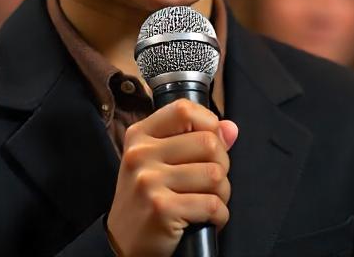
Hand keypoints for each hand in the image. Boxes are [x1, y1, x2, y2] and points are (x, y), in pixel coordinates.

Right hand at [107, 100, 238, 256]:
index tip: (212, 142)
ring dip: (222, 194)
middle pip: (209, 143)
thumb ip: (195, 140)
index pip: (184, 110)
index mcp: (140, 136)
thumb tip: (230, 128)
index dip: (209, 123)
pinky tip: (206, 219)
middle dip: (222, 166)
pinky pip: (213, 205)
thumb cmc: (146, 200)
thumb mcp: (160, 163)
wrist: (123, 244)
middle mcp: (140, 155)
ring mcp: (149, 181)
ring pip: (215, 175)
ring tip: (207, 202)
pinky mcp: (162, 208)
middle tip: (210, 183)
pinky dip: (219, 216)